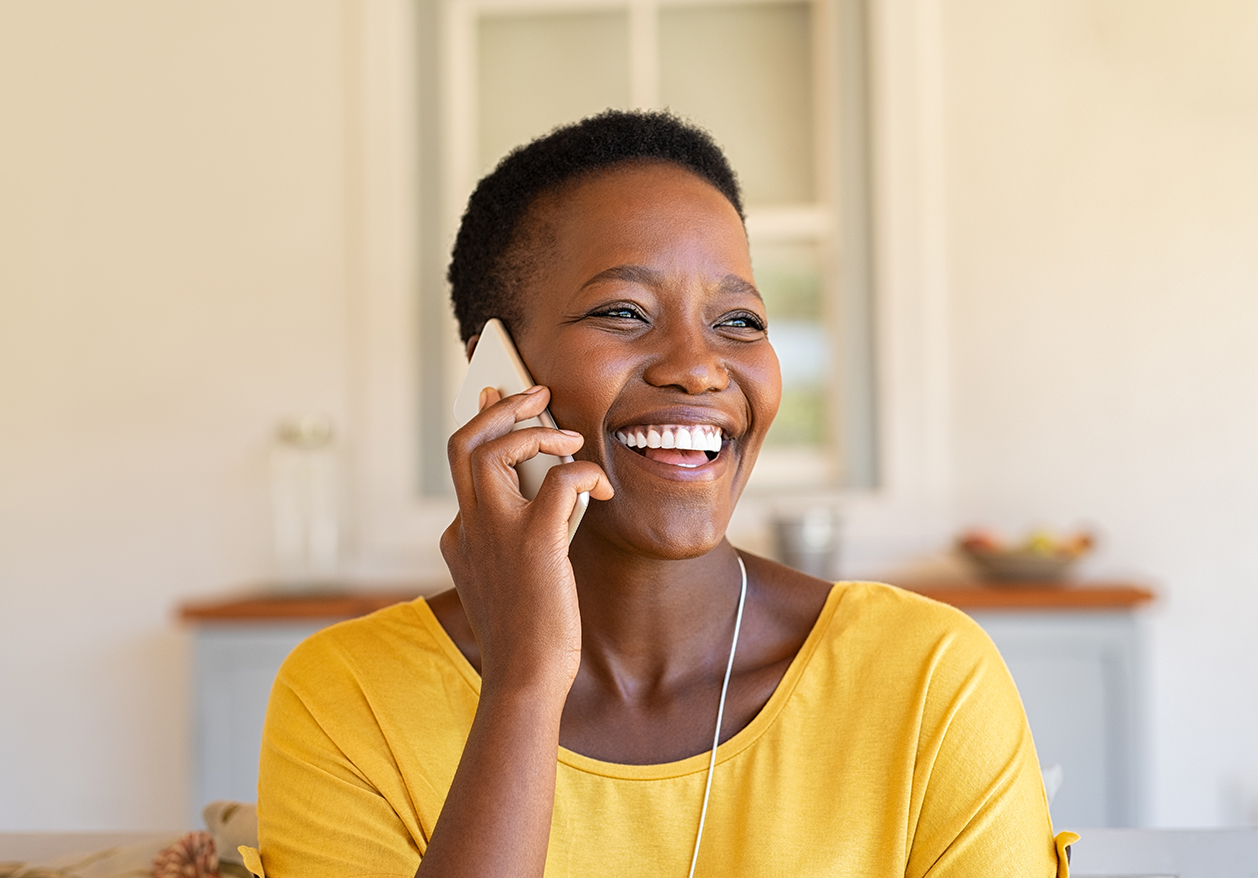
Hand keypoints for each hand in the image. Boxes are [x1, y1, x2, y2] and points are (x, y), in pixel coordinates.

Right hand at [441, 386, 612, 696]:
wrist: (525, 679)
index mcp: (460, 536)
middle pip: (464, 442)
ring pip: (492, 448)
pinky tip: (601, 489)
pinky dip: (583, 472)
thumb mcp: (508, 578)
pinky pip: (558, 480)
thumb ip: (515, 535)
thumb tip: (551, 490)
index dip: (481, 426)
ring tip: (568, 438)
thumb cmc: (528, 634)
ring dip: (535, 431)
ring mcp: (495, 533)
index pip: (461, 464)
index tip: (494, 399)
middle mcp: (468, 527)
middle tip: (535, 394)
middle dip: (499, 407)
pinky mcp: (534, 542)